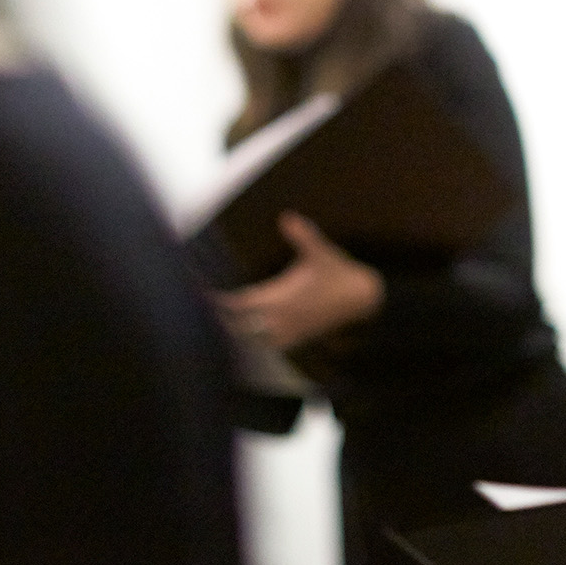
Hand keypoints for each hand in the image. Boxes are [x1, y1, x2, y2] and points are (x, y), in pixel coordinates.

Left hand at [216, 213, 383, 349]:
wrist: (362, 299)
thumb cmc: (338, 273)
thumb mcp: (320, 251)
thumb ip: (302, 235)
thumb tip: (287, 217)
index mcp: (280, 297)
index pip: (241, 304)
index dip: (220, 302)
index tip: (203, 295)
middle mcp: (280, 318)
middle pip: (240, 327)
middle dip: (222, 321)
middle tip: (203, 312)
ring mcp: (289, 330)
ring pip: (253, 340)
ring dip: (237, 334)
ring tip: (220, 326)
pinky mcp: (298, 337)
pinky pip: (270, 346)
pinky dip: (256, 343)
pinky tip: (249, 338)